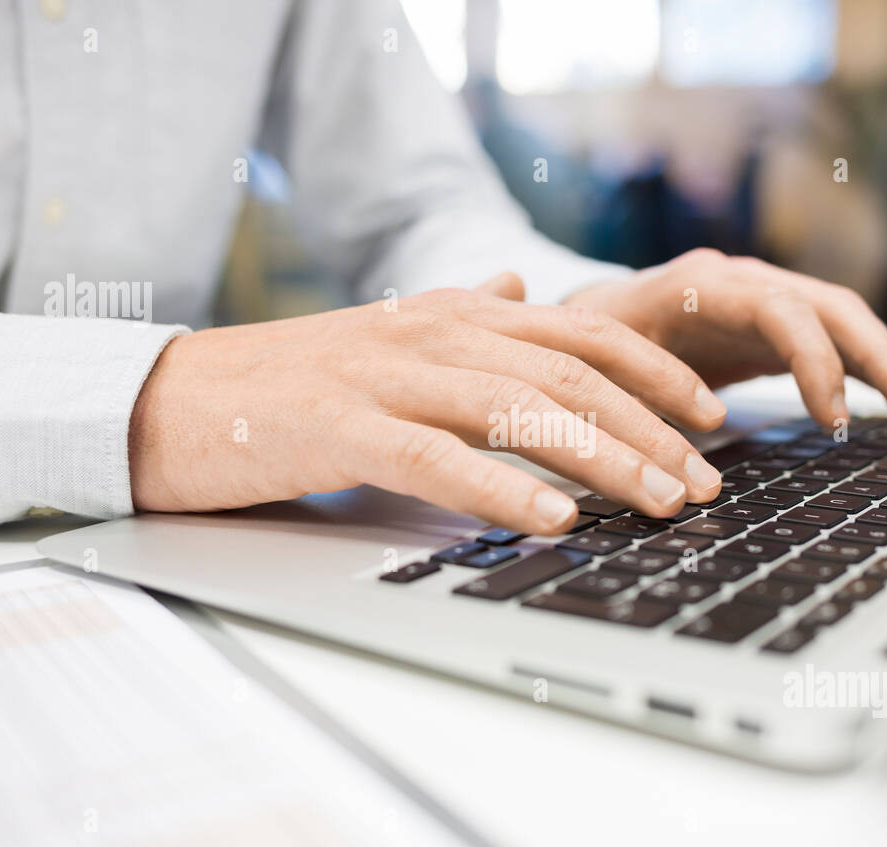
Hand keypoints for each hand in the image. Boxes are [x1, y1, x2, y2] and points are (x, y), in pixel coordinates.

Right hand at [128, 274, 726, 533]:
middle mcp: (432, 333)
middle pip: (570, 376)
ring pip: (521, 413)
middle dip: (650, 429)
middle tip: (704, 480)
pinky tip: (556, 515)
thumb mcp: (391, 334)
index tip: (709, 416)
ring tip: (659, 503)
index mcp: (453, 313)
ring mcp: (387, 377)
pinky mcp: (342, 429)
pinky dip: (504, 486)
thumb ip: (466, 314)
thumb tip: (524, 290)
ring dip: (603, 460)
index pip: (581, 333)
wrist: (177, 397)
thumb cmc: (294, 380)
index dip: (654, 372)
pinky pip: (440, 458)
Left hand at [565, 248, 886, 432]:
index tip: (832, 421)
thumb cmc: (590, 346)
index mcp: (700, 286)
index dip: (814, 361)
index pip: (779, 309)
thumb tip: (689, 433)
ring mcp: (763, 300)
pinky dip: (868, 373)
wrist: (584, 322)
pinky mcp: (774, 326)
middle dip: (880, 358)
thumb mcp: (603, 365)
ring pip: (843, 322)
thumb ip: (640, 388)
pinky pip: (834, 342)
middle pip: (830, 308)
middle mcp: (742, 282)